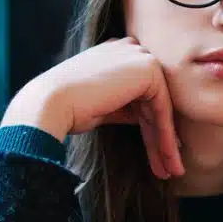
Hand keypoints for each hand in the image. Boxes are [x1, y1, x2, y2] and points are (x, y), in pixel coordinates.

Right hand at [1, 37, 184, 178]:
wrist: (51, 103)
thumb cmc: (69, 108)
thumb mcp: (105, 106)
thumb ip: (127, 107)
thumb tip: (150, 122)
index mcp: (116, 54)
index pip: (141, 93)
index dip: (150, 126)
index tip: (158, 154)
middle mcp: (130, 50)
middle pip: (153, 102)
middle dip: (161, 138)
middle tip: (170, 167)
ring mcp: (140, 57)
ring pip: (160, 108)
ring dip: (166, 143)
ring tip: (172, 171)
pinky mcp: (148, 69)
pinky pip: (162, 109)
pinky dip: (165, 136)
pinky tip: (169, 159)